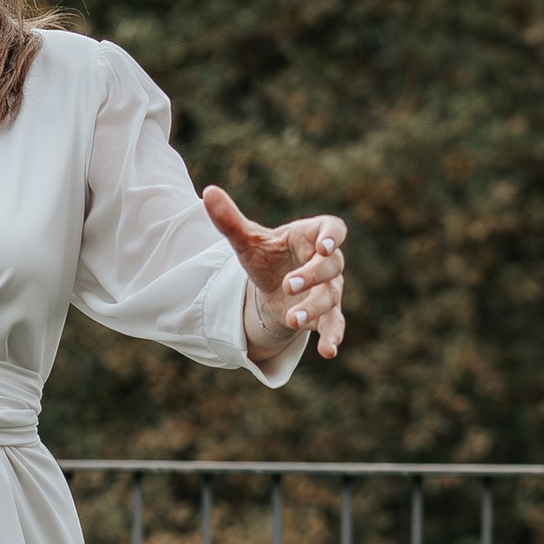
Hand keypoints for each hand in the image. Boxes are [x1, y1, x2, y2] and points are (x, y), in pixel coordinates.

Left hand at [203, 190, 347, 363]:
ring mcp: (329, 288)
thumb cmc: (266, 256)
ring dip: (313, 308)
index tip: (324, 245)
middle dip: (312, 275)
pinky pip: (335, 324)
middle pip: (331, 265)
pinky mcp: (324, 313)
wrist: (270, 285)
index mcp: (311, 236)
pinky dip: (333, 337)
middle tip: (288, 285)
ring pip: (331, 297)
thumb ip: (229, 219)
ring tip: (293, 319)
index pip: (333, 229)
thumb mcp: (246, 240)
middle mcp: (327, 262)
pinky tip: (329, 351)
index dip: (332, 236)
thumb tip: (208, 192)